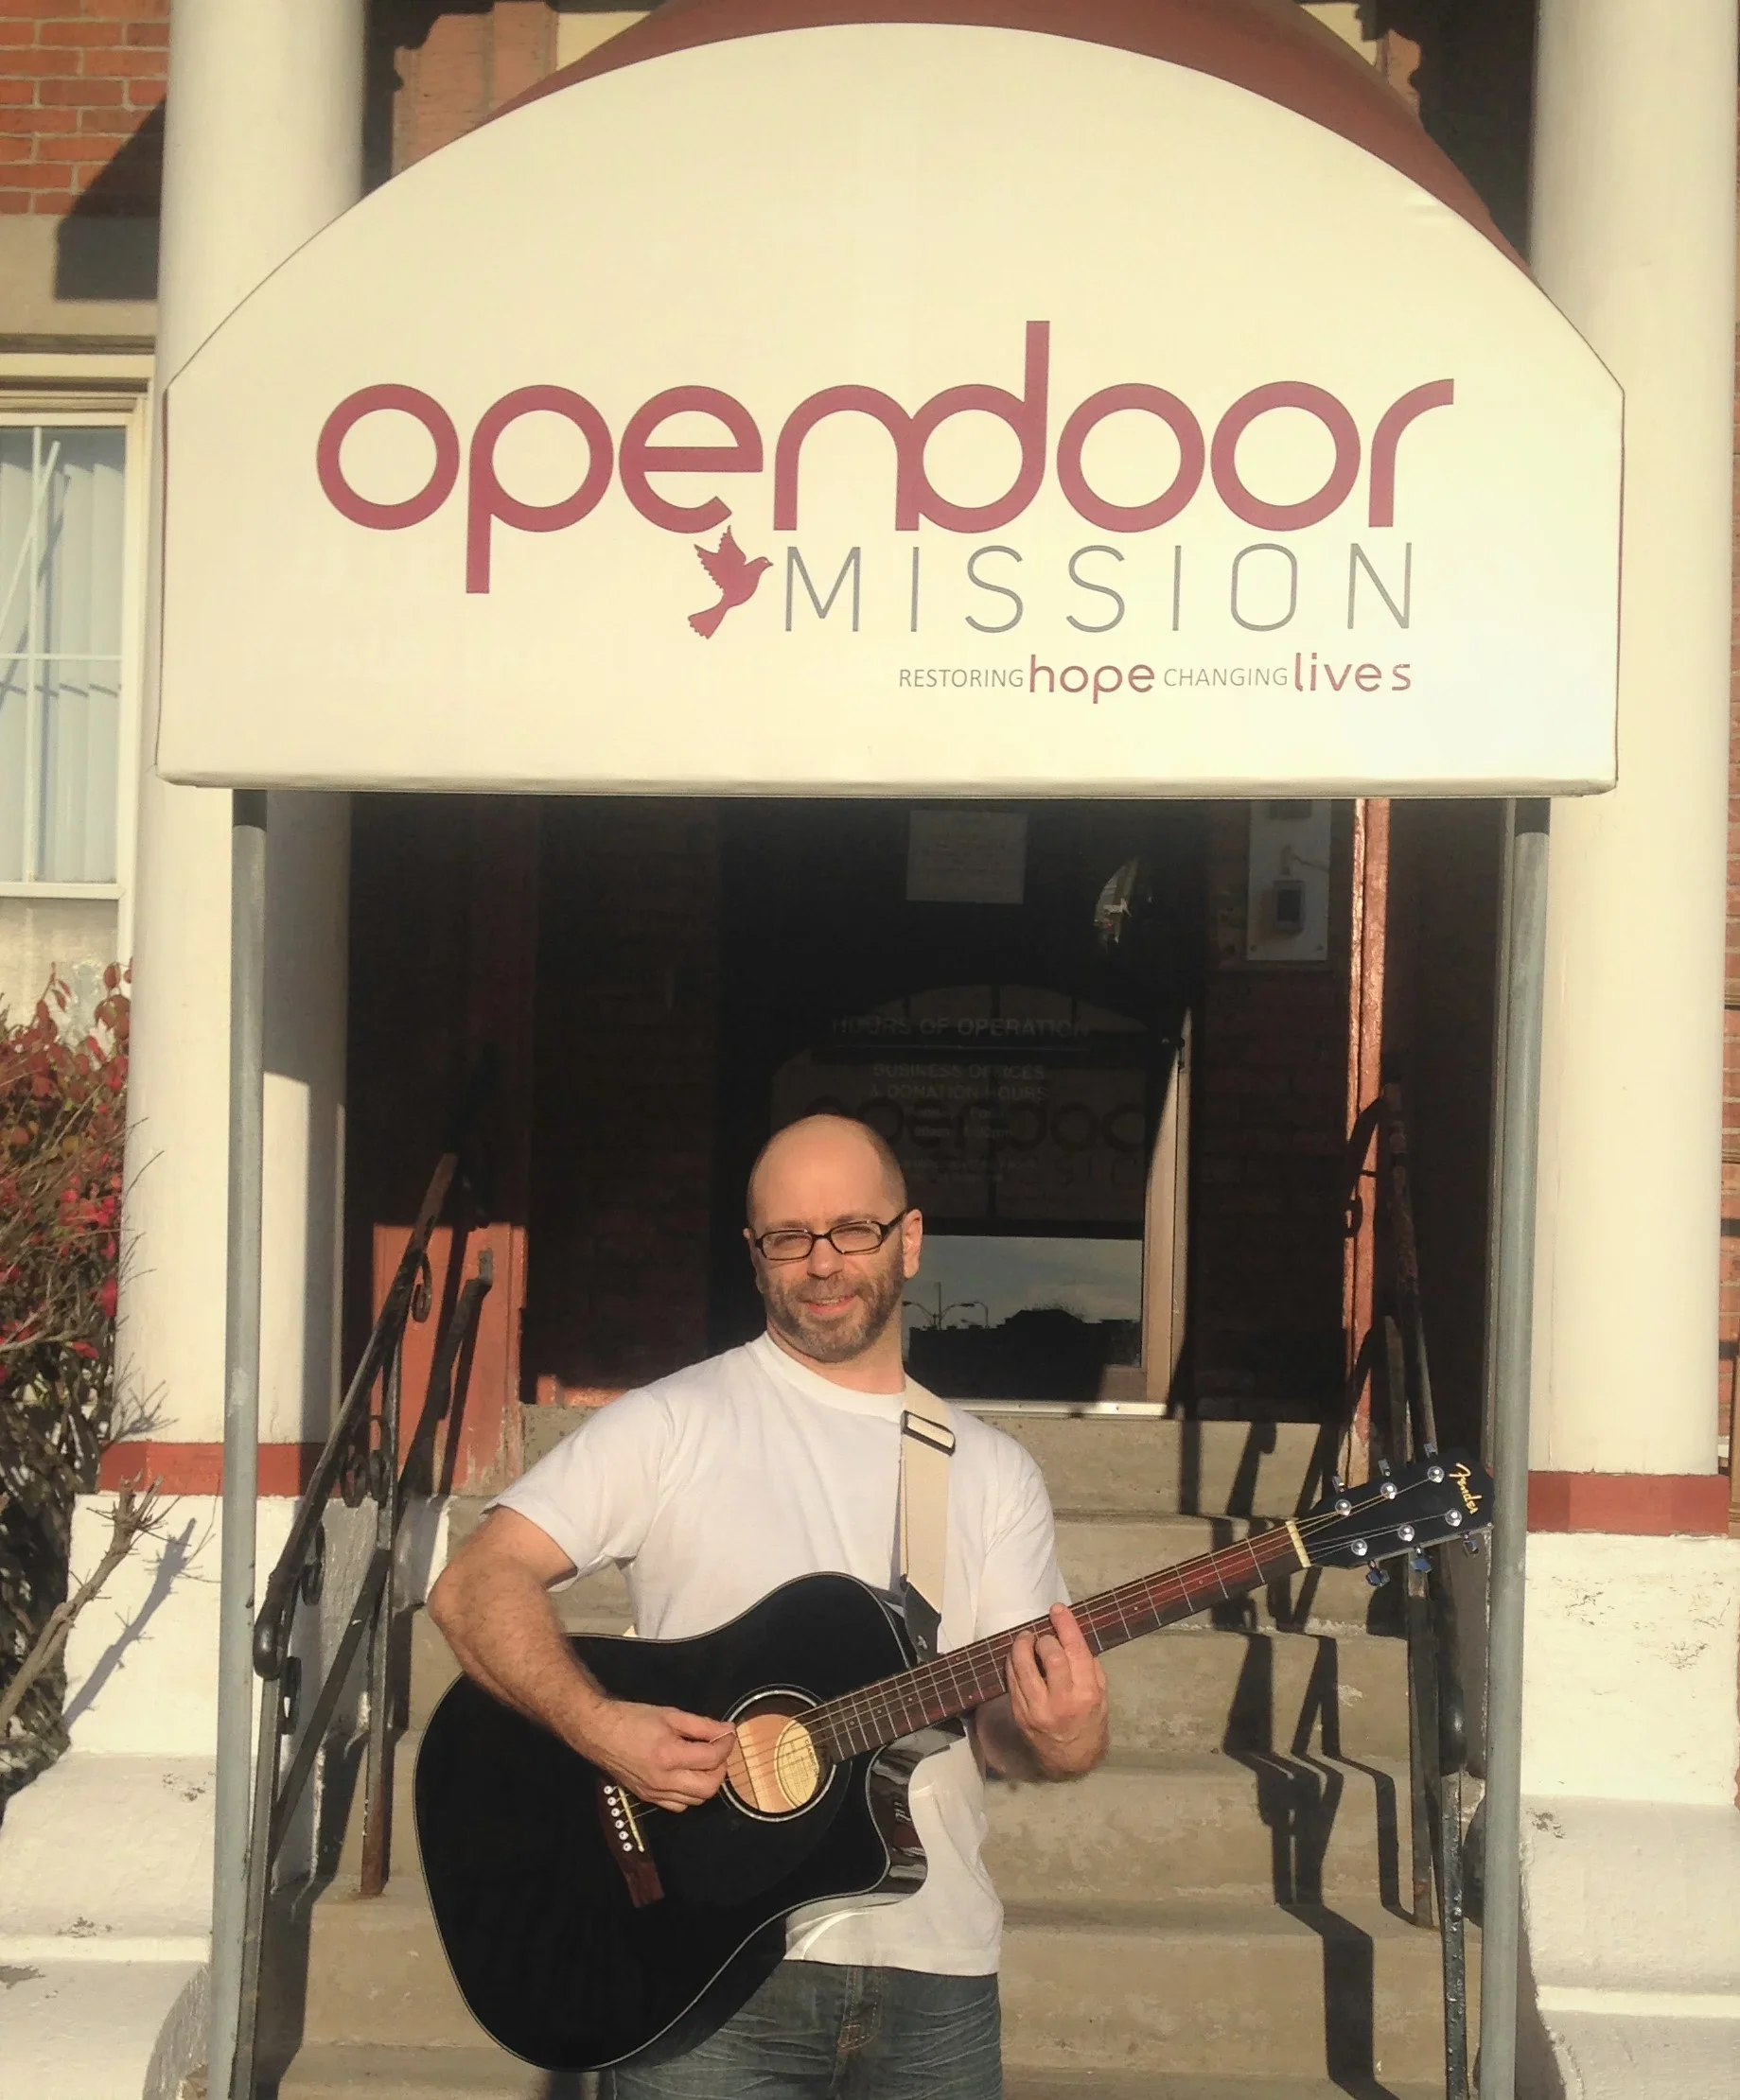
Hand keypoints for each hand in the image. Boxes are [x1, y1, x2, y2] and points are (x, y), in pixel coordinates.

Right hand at [577, 1698, 735, 1810]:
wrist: (598, 1733)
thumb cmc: (633, 1719)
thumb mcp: (670, 1714)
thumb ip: (702, 1725)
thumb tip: (728, 1730)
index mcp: (669, 1756)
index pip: (712, 1759)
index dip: (726, 1745)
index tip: (728, 1733)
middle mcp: (664, 1781)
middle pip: (709, 1788)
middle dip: (721, 1768)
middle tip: (718, 1750)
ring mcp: (655, 1794)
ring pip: (696, 1800)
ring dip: (707, 1782)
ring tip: (704, 1762)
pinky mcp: (647, 1799)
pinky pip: (678, 1806)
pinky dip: (689, 1794)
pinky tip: (686, 1775)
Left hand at [1006, 1604, 1108, 1778]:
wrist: (1071, 1759)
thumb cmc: (1090, 1722)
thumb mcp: (1101, 1695)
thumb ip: (1089, 1666)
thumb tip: (1071, 1635)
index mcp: (1086, 1693)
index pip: (1075, 1650)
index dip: (1065, 1625)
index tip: (1057, 1609)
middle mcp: (1062, 1701)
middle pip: (1050, 1655)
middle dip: (1045, 1638)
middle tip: (1045, 1636)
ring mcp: (1038, 1709)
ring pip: (1023, 1666)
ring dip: (1022, 1645)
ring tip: (1026, 1638)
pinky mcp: (1020, 1714)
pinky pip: (1012, 1680)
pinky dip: (1013, 1662)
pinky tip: (1018, 1657)